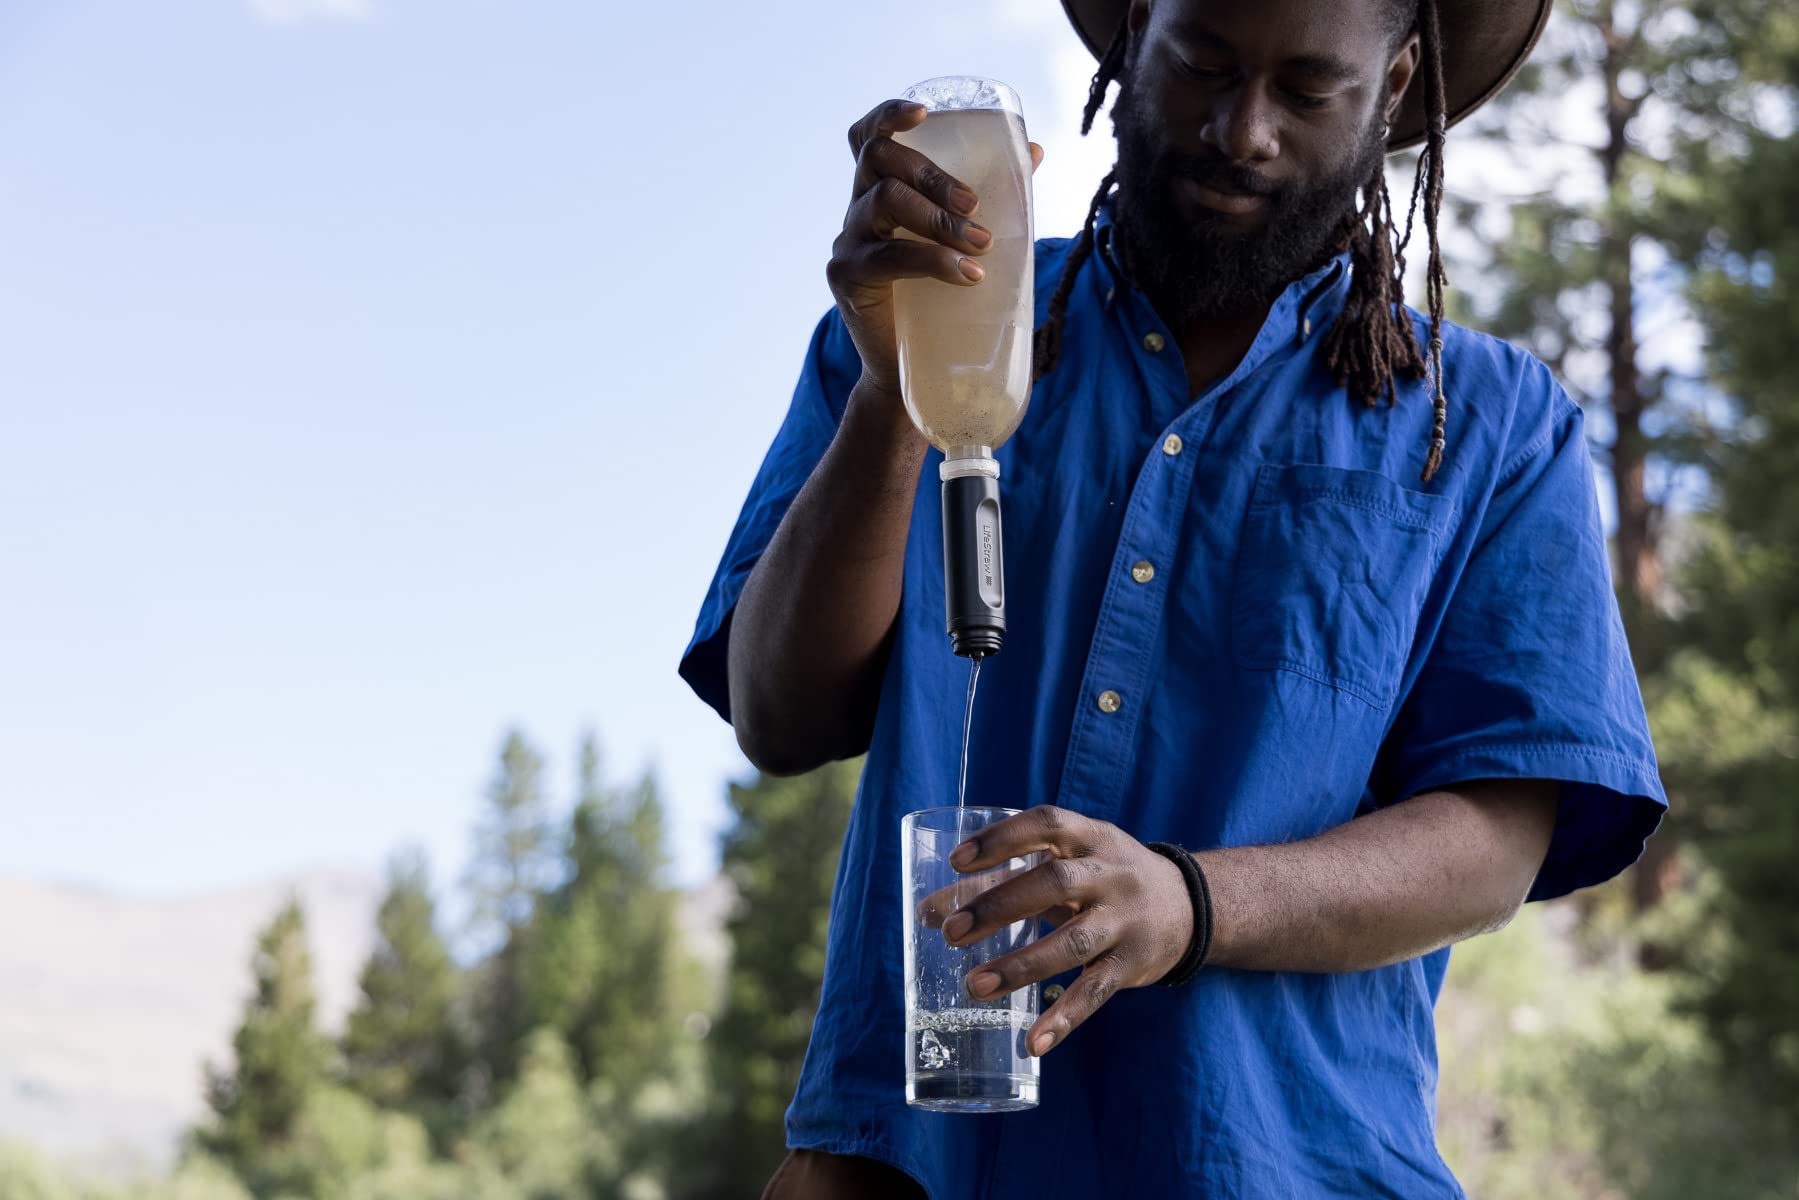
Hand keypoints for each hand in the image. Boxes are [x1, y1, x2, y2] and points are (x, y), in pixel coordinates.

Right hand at [827, 99, 1042, 393]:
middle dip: (932, 174)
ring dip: (938, 218)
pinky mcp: (848, 278)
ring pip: (884, 202)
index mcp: (880, 191)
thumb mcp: (963, 240)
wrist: (910, 372)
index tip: (924, 112)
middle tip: (975, 204)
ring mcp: (848, 242)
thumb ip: (993, 198)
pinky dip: (932, 260)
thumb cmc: (939, 300)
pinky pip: (887, 255)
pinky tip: (967, 275)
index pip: (868, 138)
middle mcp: (857, 209)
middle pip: (880, 160)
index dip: (888, 115)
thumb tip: (1035, 152)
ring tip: (982, 246)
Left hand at [919, 806, 1193, 1056]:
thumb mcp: (1070, 862)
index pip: (1046, 825)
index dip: (1002, 839)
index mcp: (1090, 838)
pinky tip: (1033, 1042)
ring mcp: (1124, 921)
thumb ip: (1006, 878)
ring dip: (1021, 967)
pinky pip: (1096, 993)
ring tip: (974, 986)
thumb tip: (928, 909)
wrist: (1190, 906)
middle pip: (1054, 883)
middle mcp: (1110, 875)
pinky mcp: (1133, 965)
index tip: (957, 861)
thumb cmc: (1104, 877)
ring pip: (1073, 943)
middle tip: (951, 931)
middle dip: (1000, 905)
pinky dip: (1064, 1018)